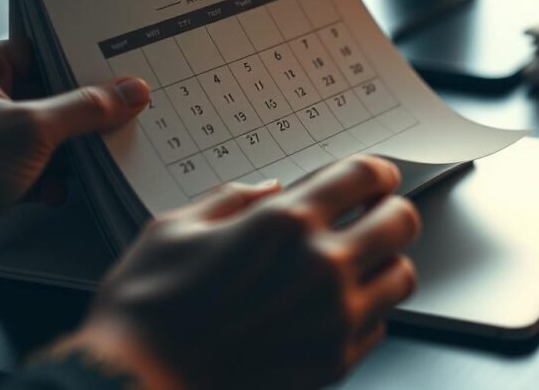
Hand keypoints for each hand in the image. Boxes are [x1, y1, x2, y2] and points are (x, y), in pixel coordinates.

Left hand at [0, 41, 148, 321]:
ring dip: (66, 151)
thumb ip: (85, 109)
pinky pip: (30, 168)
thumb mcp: (32, 130)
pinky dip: (48, 178)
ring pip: (40, 135)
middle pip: (43, 95)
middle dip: (77, 115)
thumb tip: (123, 93)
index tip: (111, 76)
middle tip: (110, 118)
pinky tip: (57, 189)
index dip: (75, 64)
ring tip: (89, 157)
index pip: (35, 51)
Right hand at [48, 156, 419, 389]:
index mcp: (283, 224)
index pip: (362, 176)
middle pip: (401, 221)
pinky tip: (334, 309)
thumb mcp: (175, 228)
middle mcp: (320, 267)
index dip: (376, 170)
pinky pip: (379, 325)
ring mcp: (333, 318)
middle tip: (375, 215)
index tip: (375, 177)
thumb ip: (230, 200)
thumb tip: (267, 191)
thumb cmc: (147, 309)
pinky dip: (366, 312)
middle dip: (392, 211)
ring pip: (402, 275)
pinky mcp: (333, 362)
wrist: (136, 383)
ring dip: (386, 262)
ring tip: (360, 264)